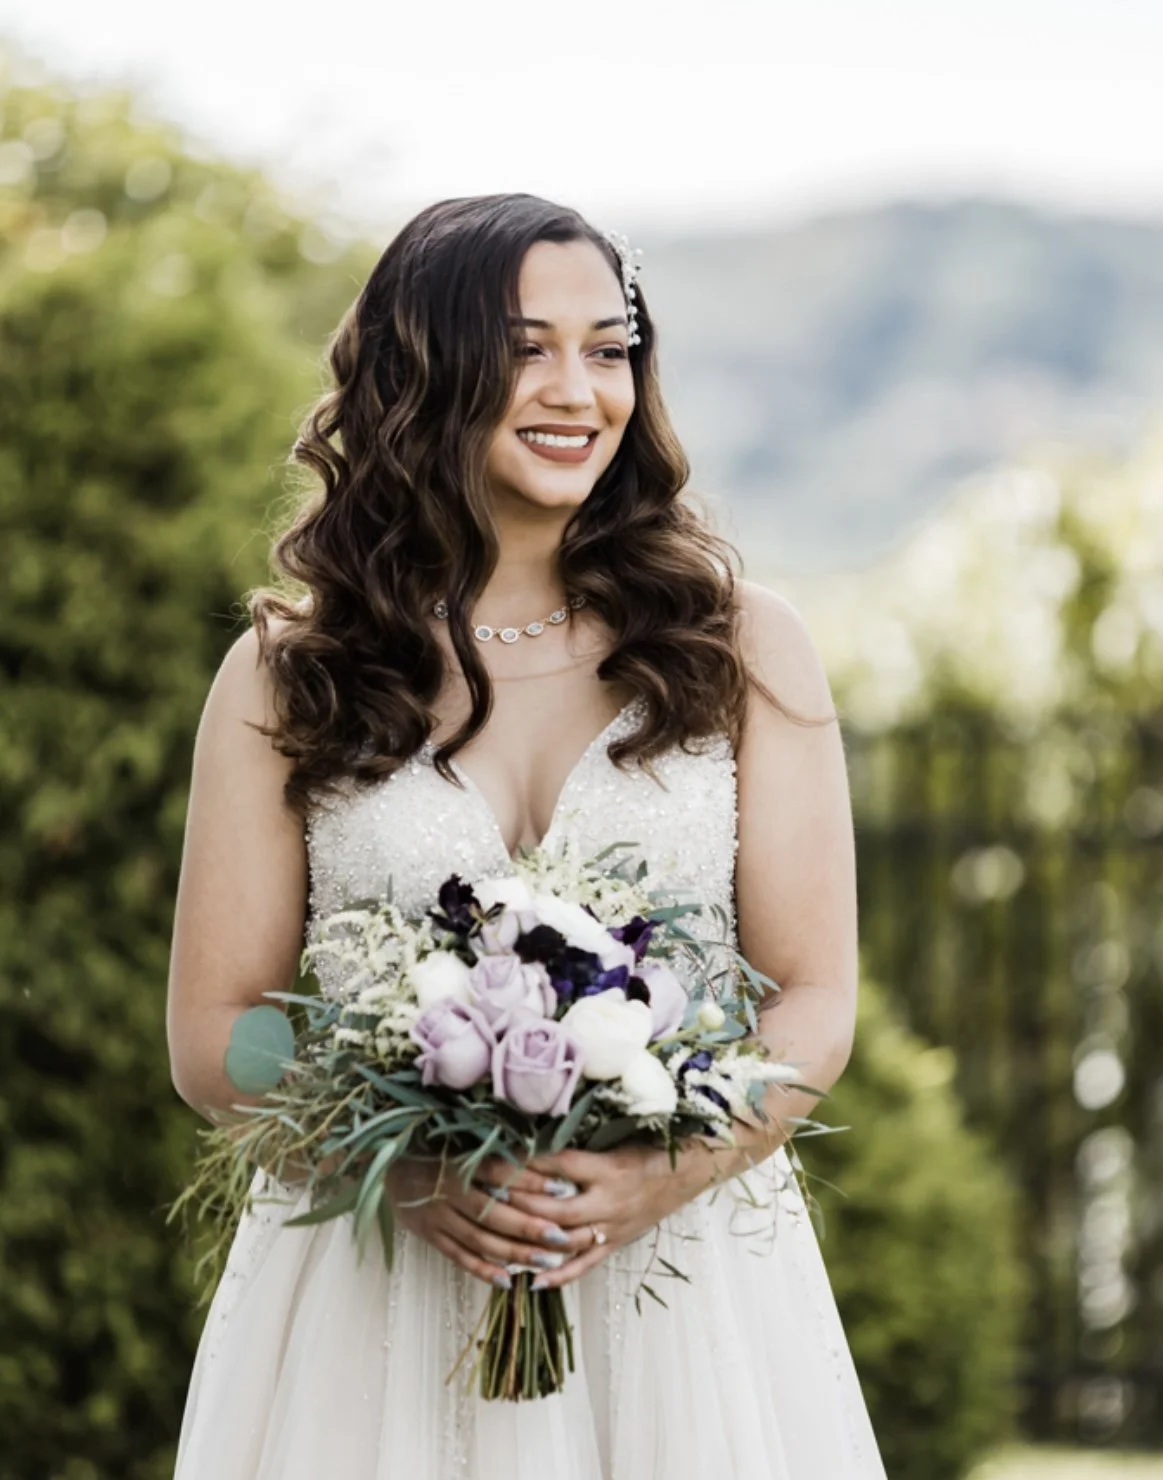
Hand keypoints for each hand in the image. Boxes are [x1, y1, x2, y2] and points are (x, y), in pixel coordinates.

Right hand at [384, 1155, 593, 1288]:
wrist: (385, 1164)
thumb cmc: (432, 1149)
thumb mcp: (457, 1142)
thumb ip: (491, 1154)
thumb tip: (538, 1155)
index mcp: (457, 1162)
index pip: (499, 1172)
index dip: (530, 1180)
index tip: (562, 1187)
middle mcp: (447, 1191)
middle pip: (492, 1213)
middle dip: (529, 1227)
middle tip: (561, 1238)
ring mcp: (436, 1216)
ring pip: (479, 1240)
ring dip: (514, 1252)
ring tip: (546, 1261)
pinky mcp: (429, 1235)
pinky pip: (459, 1256)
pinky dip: (483, 1270)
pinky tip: (509, 1280)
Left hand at [486, 1138, 747, 1291]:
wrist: (690, 1170)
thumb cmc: (651, 1146)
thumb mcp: (617, 1136)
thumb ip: (579, 1139)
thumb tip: (533, 1132)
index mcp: (608, 1167)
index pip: (557, 1167)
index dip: (523, 1163)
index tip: (491, 1157)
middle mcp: (609, 1200)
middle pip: (554, 1208)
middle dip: (516, 1203)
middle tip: (483, 1196)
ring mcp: (613, 1227)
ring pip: (565, 1240)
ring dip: (531, 1240)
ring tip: (496, 1238)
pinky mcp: (617, 1244)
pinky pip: (585, 1265)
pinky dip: (559, 1276)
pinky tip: (531, 1281)